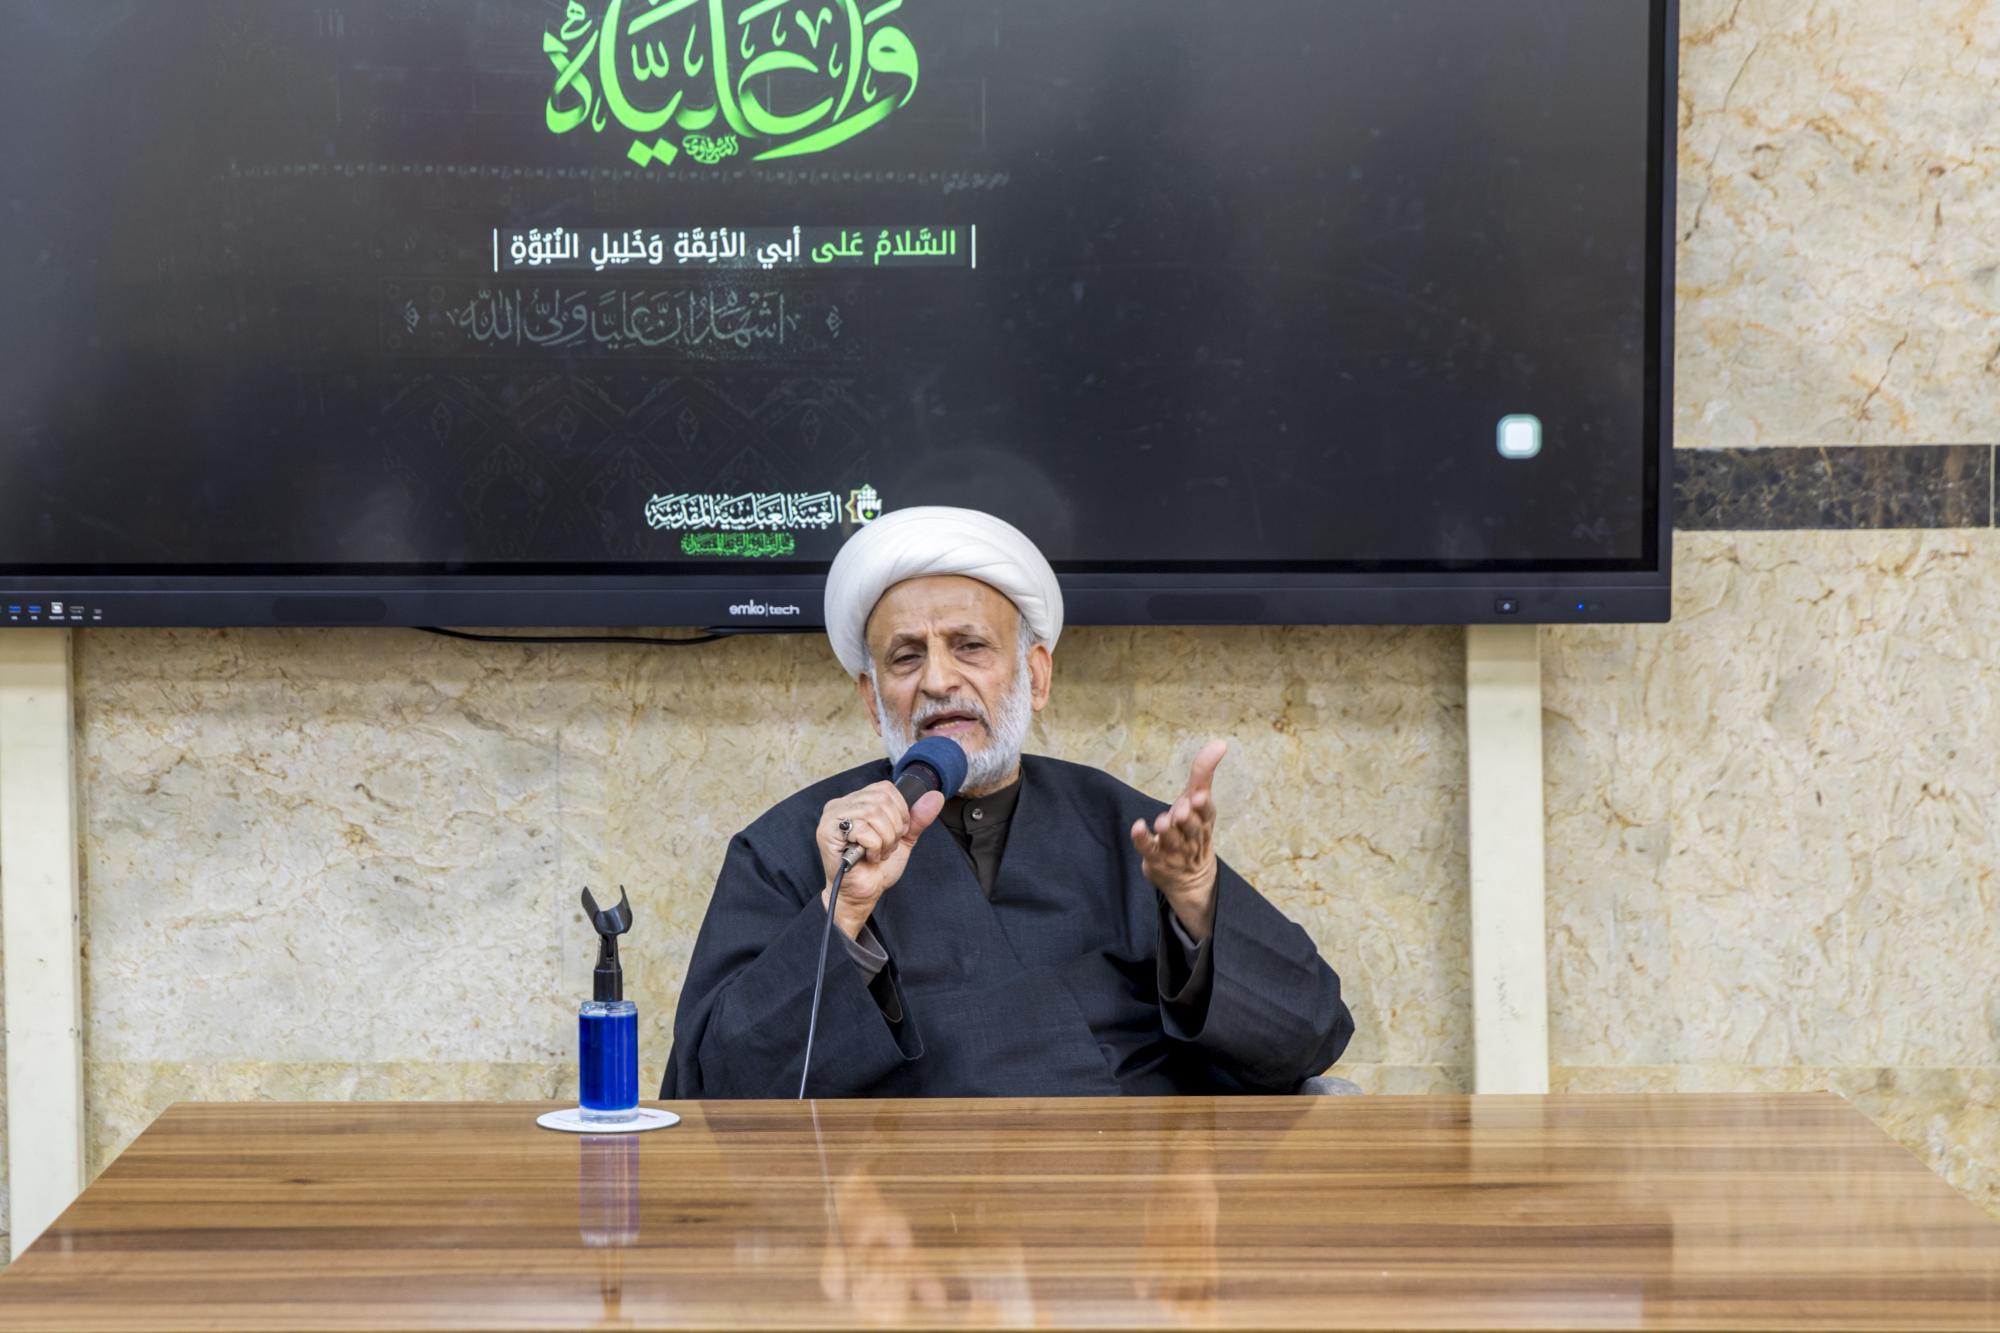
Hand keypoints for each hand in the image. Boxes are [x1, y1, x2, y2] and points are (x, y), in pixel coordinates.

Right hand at [816, 781, 945, 939]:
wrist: (862, 893)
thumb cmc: (876, 868)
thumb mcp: (903, 839)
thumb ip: (917, 818)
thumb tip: (934, 797)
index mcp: (856, 801)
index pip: (885, 789)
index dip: (900, 811)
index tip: (896, 833)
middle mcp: (841, 804)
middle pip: (881, 800)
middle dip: (893, 828)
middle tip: (886, 846)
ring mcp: (831, 817)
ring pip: (873, 814)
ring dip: (884, 840)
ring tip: (877, 852)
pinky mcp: (826, 832)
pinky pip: (863, 830)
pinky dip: (874, 847)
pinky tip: (868, 857)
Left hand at [1130, 739, 1226, 943]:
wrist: (1190, 878)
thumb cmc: (1192, 831)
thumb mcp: (1198, 801)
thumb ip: (1203, 773)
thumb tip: (1220, 743)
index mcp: (1204, 823)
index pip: (1207, 814)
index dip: (1202, 806)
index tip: (1199, 796)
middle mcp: (1191, 838)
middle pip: (1191, 829)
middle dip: (1187, 819)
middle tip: (1180, 810)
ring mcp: (1174, 851)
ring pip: (1172, 841)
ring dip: (1167, 831)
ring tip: (1162, 822)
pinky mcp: (1156, 860)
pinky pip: (1149, 850)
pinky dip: (1143, 840)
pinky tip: (1138, 827)